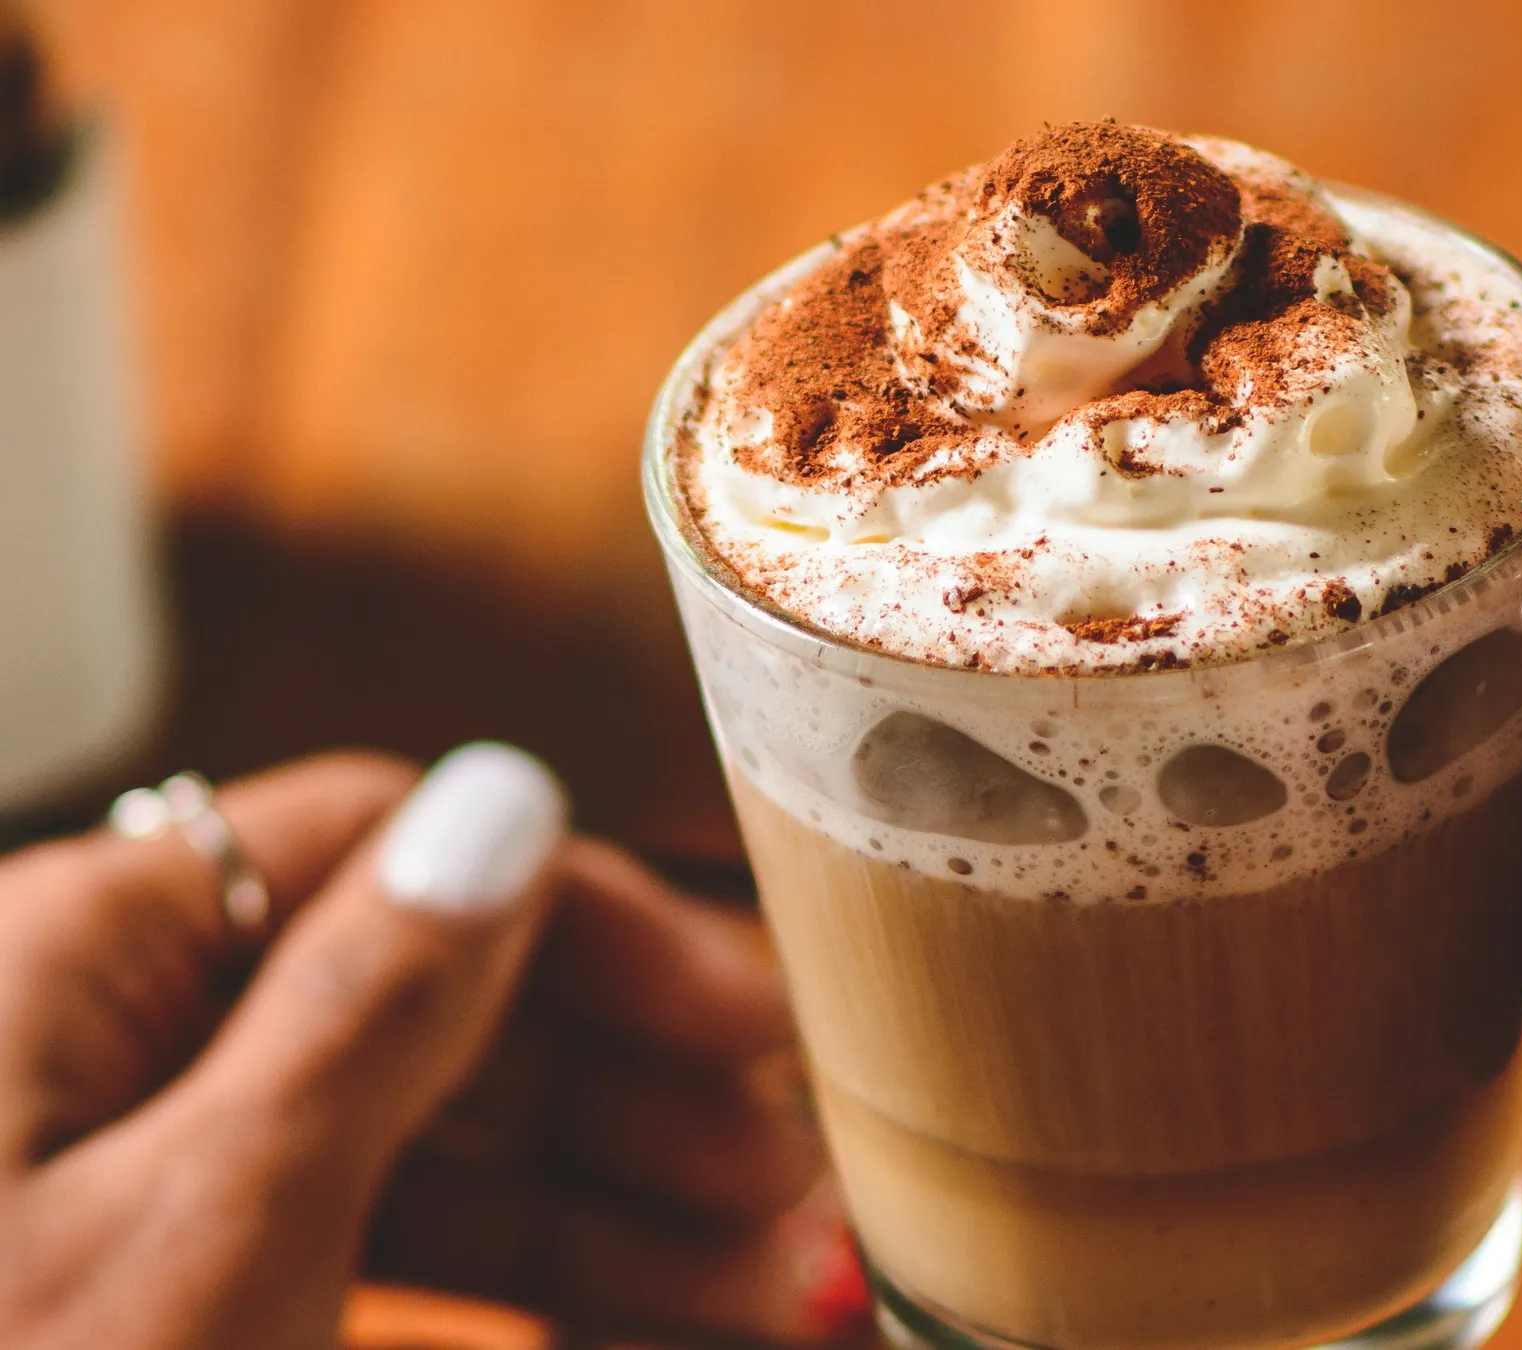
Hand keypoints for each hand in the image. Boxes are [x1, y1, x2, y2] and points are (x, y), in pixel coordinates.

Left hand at [0, 747, 862, 1349]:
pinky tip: (628, 1345)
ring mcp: (118, 1198)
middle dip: (613, 1102)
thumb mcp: (213, 1235)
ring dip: (587, 1217)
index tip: (751, 1025)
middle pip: (415, 1011)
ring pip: (399, 1154)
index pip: (385, 854)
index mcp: (75, 964)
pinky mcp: (152, 1314)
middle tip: (773, 1200)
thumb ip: (368, 1007)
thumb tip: (499, 798)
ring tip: (745, 1303)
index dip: (590, 926)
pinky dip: (490, 1305)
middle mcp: (94, 1054)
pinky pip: (348, 1268)